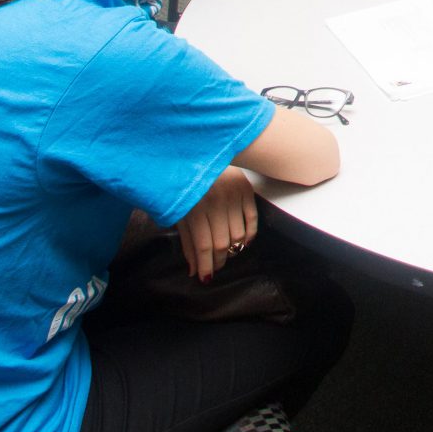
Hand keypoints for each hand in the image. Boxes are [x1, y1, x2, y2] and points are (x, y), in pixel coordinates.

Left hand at [177, 167, 257, 281]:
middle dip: (219, 261)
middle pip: (222, 242)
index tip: (205, 277)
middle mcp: (216, 202)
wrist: (200, 154)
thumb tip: (194, 269)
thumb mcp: (179, 212)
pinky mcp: (247, 189)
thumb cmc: (186, 186)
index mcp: (195, 207)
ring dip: (233, 250)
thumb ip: (187, 242)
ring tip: (226, 254)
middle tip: (215, 267)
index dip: (206, 265)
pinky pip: (252, 219)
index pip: (204, 245)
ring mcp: (233, 195)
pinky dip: (250, 235)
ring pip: (238, 235)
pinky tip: (243, 242)